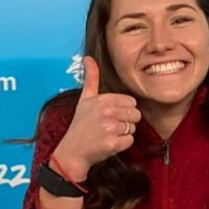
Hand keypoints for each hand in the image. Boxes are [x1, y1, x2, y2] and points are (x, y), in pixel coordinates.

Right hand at [54, 56, 141, 176]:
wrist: (73, 150)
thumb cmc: (81, 125)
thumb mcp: (85, 99)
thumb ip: (91, 78)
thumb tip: (89, 58)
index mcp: (103, 100)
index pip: (131, 102)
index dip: (123, 110)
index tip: (110, 115)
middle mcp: (106, 112)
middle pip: (135, 114)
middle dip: (126, 121)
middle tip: (109, 126)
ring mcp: (109, 128)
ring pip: (133, 128)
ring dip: (123, 133)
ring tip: (108, 134)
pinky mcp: (112, 143)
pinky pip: (130, 141)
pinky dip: (122, 144)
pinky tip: (109, 143)